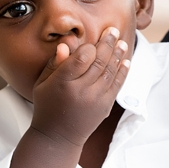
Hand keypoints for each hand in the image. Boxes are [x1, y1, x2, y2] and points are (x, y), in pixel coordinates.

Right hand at [29, 27, 130, 147]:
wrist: (58, 137)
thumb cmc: (47, 106)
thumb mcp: (43, 84)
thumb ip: (55, 63)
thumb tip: (67, 43)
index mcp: (63, 83)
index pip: (81, 58)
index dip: (90, 46)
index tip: (95, 37)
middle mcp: (80, 91)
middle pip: (98, 62)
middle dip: (108, 44)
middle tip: (113, 30)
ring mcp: (95, 99)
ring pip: (110, 72)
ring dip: (118, 55)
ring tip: (122, 42)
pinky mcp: (104, 106)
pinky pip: (116, 85)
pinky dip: (122, 72)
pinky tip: (126, 61)